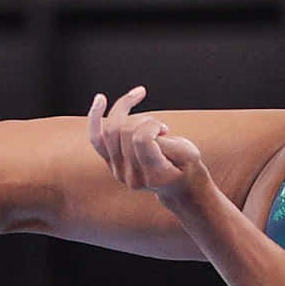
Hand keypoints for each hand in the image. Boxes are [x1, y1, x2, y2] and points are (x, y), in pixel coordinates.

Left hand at [87, 87, 202, 193]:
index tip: (165, 129)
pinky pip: (96, 138)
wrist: (179, 187)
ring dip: (128, 114)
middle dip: (144, 120)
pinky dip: (96, 117)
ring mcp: (119, 171)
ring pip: (110, 130)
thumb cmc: (187, 166)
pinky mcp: (111, 163)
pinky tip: (100, 98)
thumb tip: (143, 131)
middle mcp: (132, 176)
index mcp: (153, 176)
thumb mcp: (188, 153)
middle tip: (160, 128)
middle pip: (125, 132)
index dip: (152, 125)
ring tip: (146, 120)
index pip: (141, 139)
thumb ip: (166, 143)